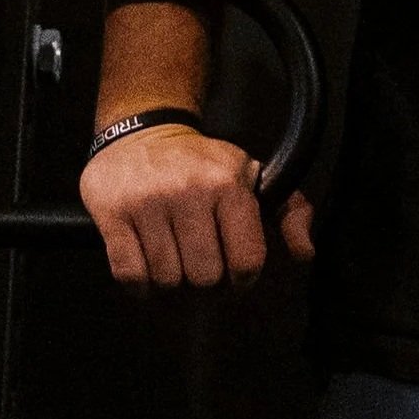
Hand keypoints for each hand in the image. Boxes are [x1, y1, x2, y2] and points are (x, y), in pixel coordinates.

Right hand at [79, 122, 314, 288]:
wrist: (142, 132)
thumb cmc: (202, 165)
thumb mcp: (251, 176)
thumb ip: (289, 211)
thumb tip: (305, 254)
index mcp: (229, 183)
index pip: (246, 262)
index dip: (241, 279)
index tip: (233, 272)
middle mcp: (190, 191)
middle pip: (204, 278)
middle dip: (203, 281)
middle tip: (198, 265)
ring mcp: (148, 202)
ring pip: (166, 281)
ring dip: (169, 282)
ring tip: (172, 259)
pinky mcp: (113, 213)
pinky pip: (129, 277)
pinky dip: (139, 286)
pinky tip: (146, 267)